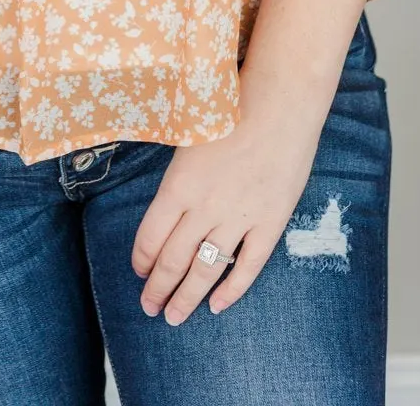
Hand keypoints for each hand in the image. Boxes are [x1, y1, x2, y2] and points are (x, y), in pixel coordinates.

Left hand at [131, 106, 320, 322]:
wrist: (280, 103)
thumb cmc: (231, 108)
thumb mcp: (188, 137)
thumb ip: (178, 176)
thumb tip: (166, 207)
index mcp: (179, 185)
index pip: (151, 236)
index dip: (142, 260)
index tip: (139, 273)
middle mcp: (205, 208)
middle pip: (174, 260)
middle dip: (158, 288)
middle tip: (149, 308)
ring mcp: (239, 219)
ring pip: (206, 270)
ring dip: (188, 298)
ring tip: (174, 317)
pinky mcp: (270, 223)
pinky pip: (248, 266)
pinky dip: (232, 290)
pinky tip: (218, 306)